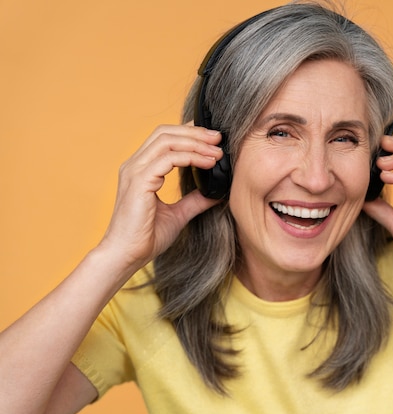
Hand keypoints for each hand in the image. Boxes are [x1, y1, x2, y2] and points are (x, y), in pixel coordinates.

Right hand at [99, 124, 223, 270]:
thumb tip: (215, 192)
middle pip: (165, 133)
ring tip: (217, 152)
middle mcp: (134, 166)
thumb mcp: (178, 214)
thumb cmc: (146, 237)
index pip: (163, 138)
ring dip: (196, 143)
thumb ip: (195, 201)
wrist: (127, 255)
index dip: (188, 132)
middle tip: (219, 138)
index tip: (213, 139)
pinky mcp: (139, 182)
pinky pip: (168, 159)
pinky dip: (191, 157)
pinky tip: (208, 163)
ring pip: (167, 141)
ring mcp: (135, 172)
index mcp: (140, 169)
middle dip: (195, 132)